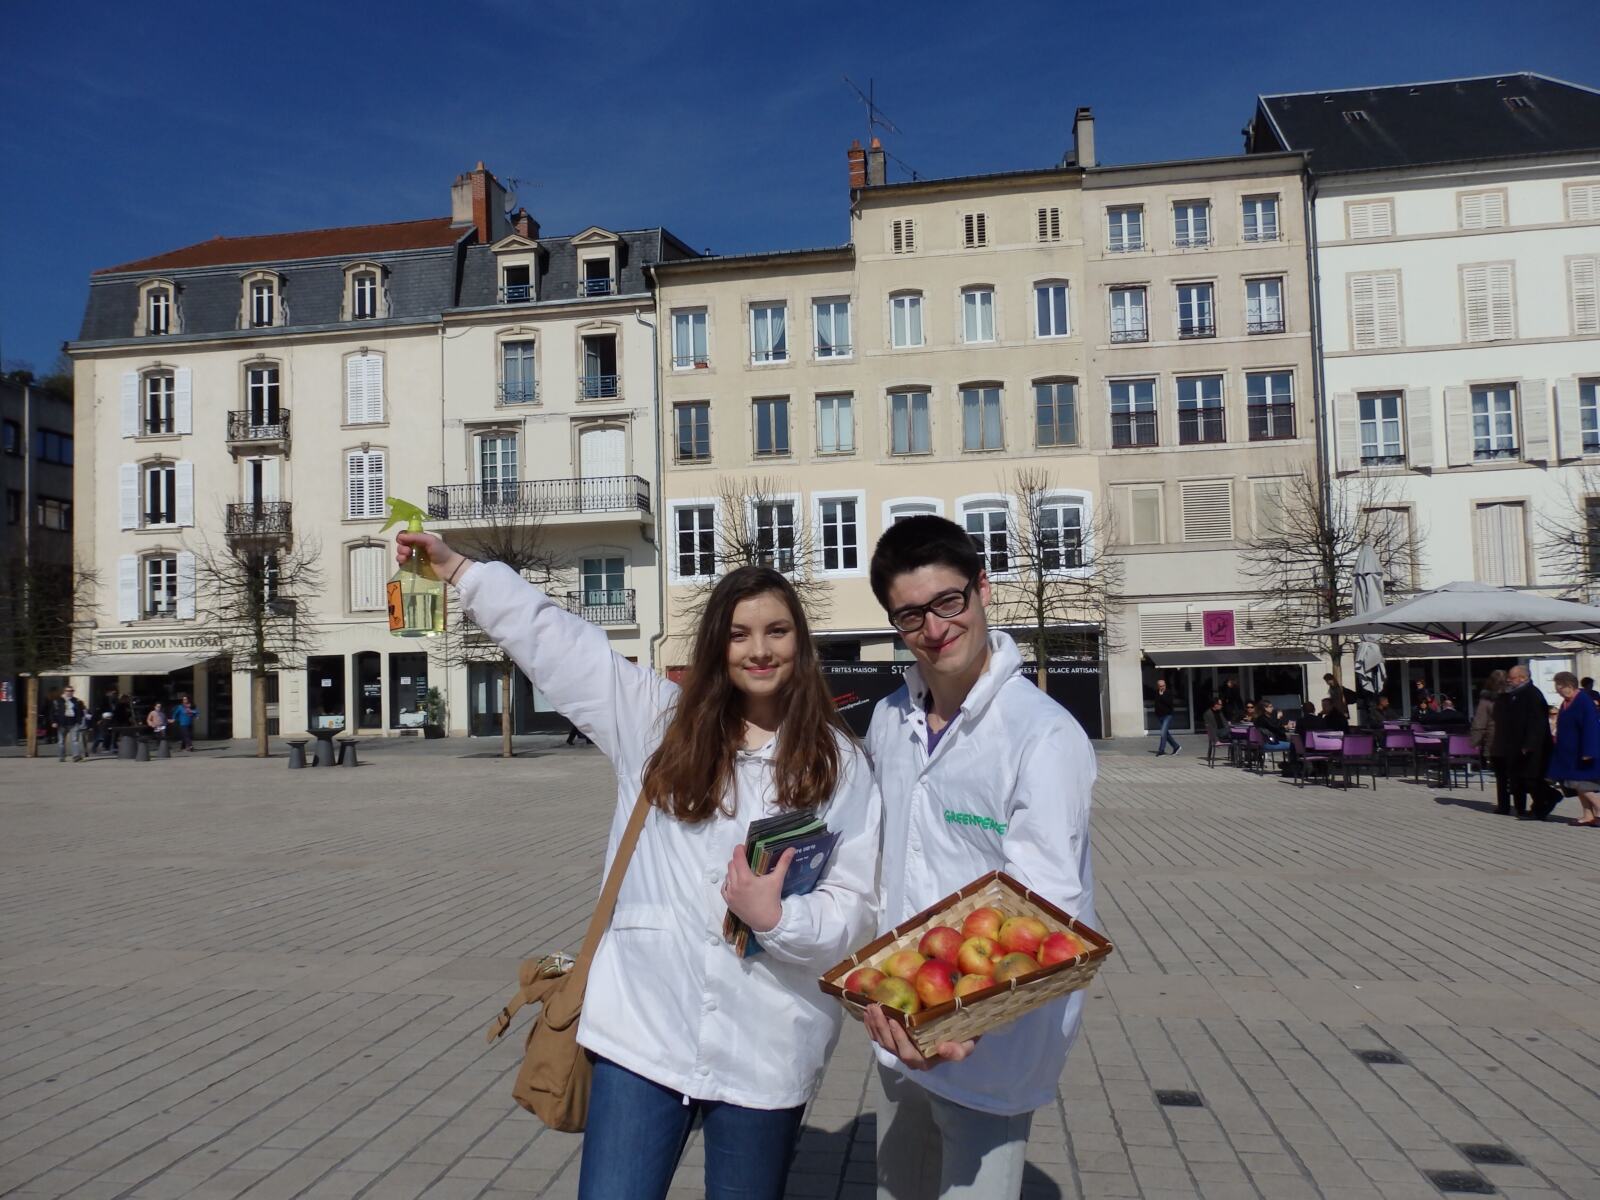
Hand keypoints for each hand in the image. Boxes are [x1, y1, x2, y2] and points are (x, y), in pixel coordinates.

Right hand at [396, 531, 468, 584]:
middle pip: (401, 546)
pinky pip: (403, 565)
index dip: (401, 538)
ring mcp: (413, 558)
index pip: (405, 536)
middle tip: (408, 551)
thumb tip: (400, 536)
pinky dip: (401, 563)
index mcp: (418, 540)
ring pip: (400, 555)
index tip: (402, 541)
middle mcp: (414, 548)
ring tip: (406, 557)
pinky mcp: (412, 568)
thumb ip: (416, 537)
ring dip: (400, 555)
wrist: (448, 567)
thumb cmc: (441, 551)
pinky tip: (404, 563)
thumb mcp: (430, 540)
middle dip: (401, 548)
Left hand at [721, 846, 792, 933]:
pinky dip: (729, 882)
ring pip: (727, 875)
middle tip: (747, 860)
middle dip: (737, 860)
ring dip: (733, 871)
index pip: (737, 857)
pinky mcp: (728, 902)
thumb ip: (783, 863)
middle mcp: (734, 885)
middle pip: (731, 865)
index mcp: (745, 878)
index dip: (739, 849)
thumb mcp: (777, 880)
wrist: (767, 922)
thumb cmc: (772, 900)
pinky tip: (736, 883)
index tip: (744, 847)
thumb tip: (791, 849)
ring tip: (743, 872)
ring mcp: (730, 894)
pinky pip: (724, 887)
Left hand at [862, 1003, 976, 1069]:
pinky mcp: (893, 1042)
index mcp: (924, 1061)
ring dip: (874, 1025)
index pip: (908, 1054)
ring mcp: (900, 1050)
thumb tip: (943, 1048)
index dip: (899, 1039)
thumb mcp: (966, 1045)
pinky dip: (871, 1026)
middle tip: (875, 1008)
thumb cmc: (962, 1039)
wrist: (957, 1034)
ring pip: (882, 1041)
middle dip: (881, 1027)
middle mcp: (910, 1059)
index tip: (894, 1021)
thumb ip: (958, 1051)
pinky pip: (878, 1037)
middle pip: (891, 1046)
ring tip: (869, 1007)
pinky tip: (866, 1014)